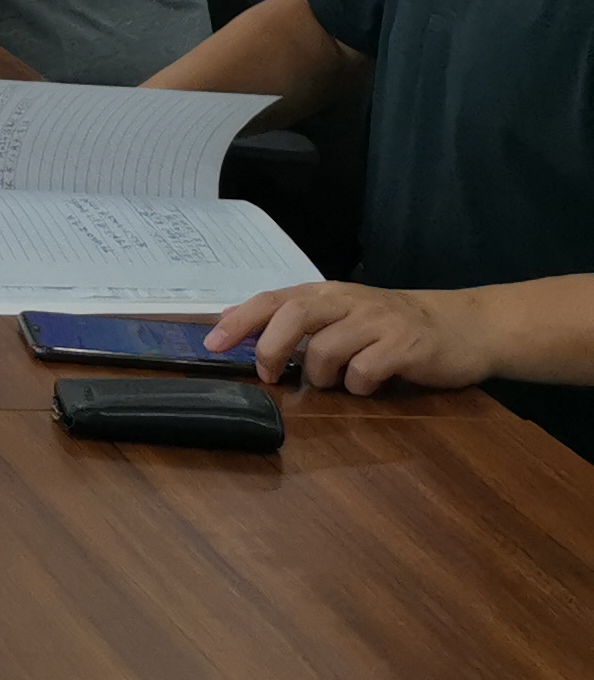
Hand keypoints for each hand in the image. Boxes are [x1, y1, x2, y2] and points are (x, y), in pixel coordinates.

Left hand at [209, 281, 497, 392]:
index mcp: (328, 293)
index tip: (212, 344)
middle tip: (268, 374)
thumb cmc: (395, 326)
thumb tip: (241, 333)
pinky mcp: (407, 346)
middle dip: (270, 347)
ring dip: (320, 375)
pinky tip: (371, 384)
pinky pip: (365, 371)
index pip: (272, 299)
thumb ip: (301, 323)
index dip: (239, 321)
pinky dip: (358, 386)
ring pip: (326, 348)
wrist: (467, 326)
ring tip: (336, 381)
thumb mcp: (345, 315)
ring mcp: (379, 322)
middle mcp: (349, 301)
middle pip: (293, 314)